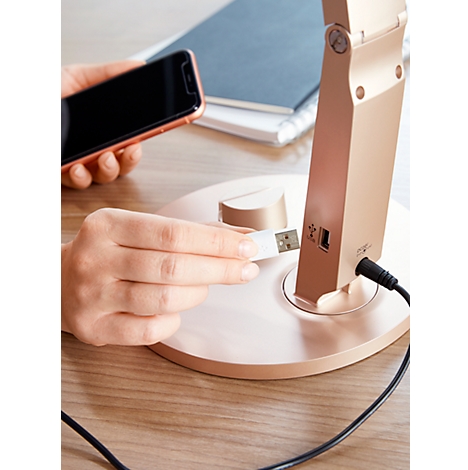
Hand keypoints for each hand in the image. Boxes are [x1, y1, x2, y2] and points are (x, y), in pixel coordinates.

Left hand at [61, 60, 144, 188]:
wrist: (27, 99)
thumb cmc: (52, 90)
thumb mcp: (80, 76)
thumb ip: (111, 73)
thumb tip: (139, 67)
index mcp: (103, 131)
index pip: (127, 146)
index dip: (135, 149)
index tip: (138, 144)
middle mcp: (94, 149)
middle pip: (120, 165)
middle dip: (127, 161)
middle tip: (128, 151)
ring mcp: (79, 162)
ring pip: (102, 176)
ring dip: (108, 170)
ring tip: (105, 158)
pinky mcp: (61, 170)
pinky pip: (76, 181)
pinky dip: (80, 177)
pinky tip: (78, 167)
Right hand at [61, 209, 259, 345]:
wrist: (60, 281)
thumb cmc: (109, 253)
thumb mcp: (138, 230)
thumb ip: (187, 232)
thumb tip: (239, 236)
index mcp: (109, 225)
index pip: (174, 233)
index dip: (216, 241)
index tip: (247, 245)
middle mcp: (97, 259)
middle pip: (173, 266)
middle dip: (220, 268)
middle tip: (245, 269)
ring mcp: (93, 295)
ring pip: (164, 299)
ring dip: (198, 293)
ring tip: (205, 285)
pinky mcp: (96, 327)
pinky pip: (149, 330)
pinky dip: (174, 320)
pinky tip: (176, 309)